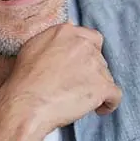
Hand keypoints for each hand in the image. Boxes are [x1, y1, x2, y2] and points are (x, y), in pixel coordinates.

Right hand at [1, 23, 121, 133]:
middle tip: (76, 83)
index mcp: (66, 31)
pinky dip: (108, 103)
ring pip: (105, 75)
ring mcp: (94, 64)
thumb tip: (64, 39)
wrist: (26, 101)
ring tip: (79, 99)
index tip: (81, 64)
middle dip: (90, 70)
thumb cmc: (24, 78)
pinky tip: (98, 109)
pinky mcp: (102, 86)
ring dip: (96, 86)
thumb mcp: (33, 46)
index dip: (88, 52)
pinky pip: (115, 95)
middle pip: (98, 57)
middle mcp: (83, 44)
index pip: (91, 37)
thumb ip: (53, 39)